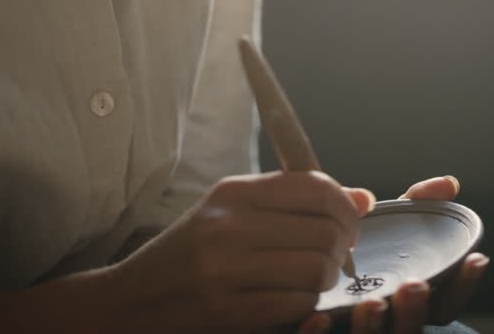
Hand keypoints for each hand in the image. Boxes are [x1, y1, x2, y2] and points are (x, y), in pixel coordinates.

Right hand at [105, 171, 374, 333]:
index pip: (315, 186)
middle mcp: (229, 224)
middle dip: (340, 248)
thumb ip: (297, 203)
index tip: (345, 224)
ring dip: (326, 279)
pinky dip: (307, 304)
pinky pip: (297, 302)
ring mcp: (226, 267)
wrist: (129, 302)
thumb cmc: (190, 255)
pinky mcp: (227, 308)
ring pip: (317, 267)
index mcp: (233, 192)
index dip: (344, 207)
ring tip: (311, 281)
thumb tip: (364, 199)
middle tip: (331, 258)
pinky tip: (293, 301)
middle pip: (326, 229)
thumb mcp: (234, 214)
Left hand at [296, 176, 489, 333]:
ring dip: (374, 326)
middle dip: (416, 310)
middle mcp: (389, 324)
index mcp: (410, 302)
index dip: (464, 284)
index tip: (477, 258)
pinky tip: (317, 318)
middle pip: (412, 329)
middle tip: (414, 285)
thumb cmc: (361, 255)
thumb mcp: (388, 230)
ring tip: (370, 303)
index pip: (447, 302)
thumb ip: (415, 208)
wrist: (304, 278)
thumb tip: (449, 183)